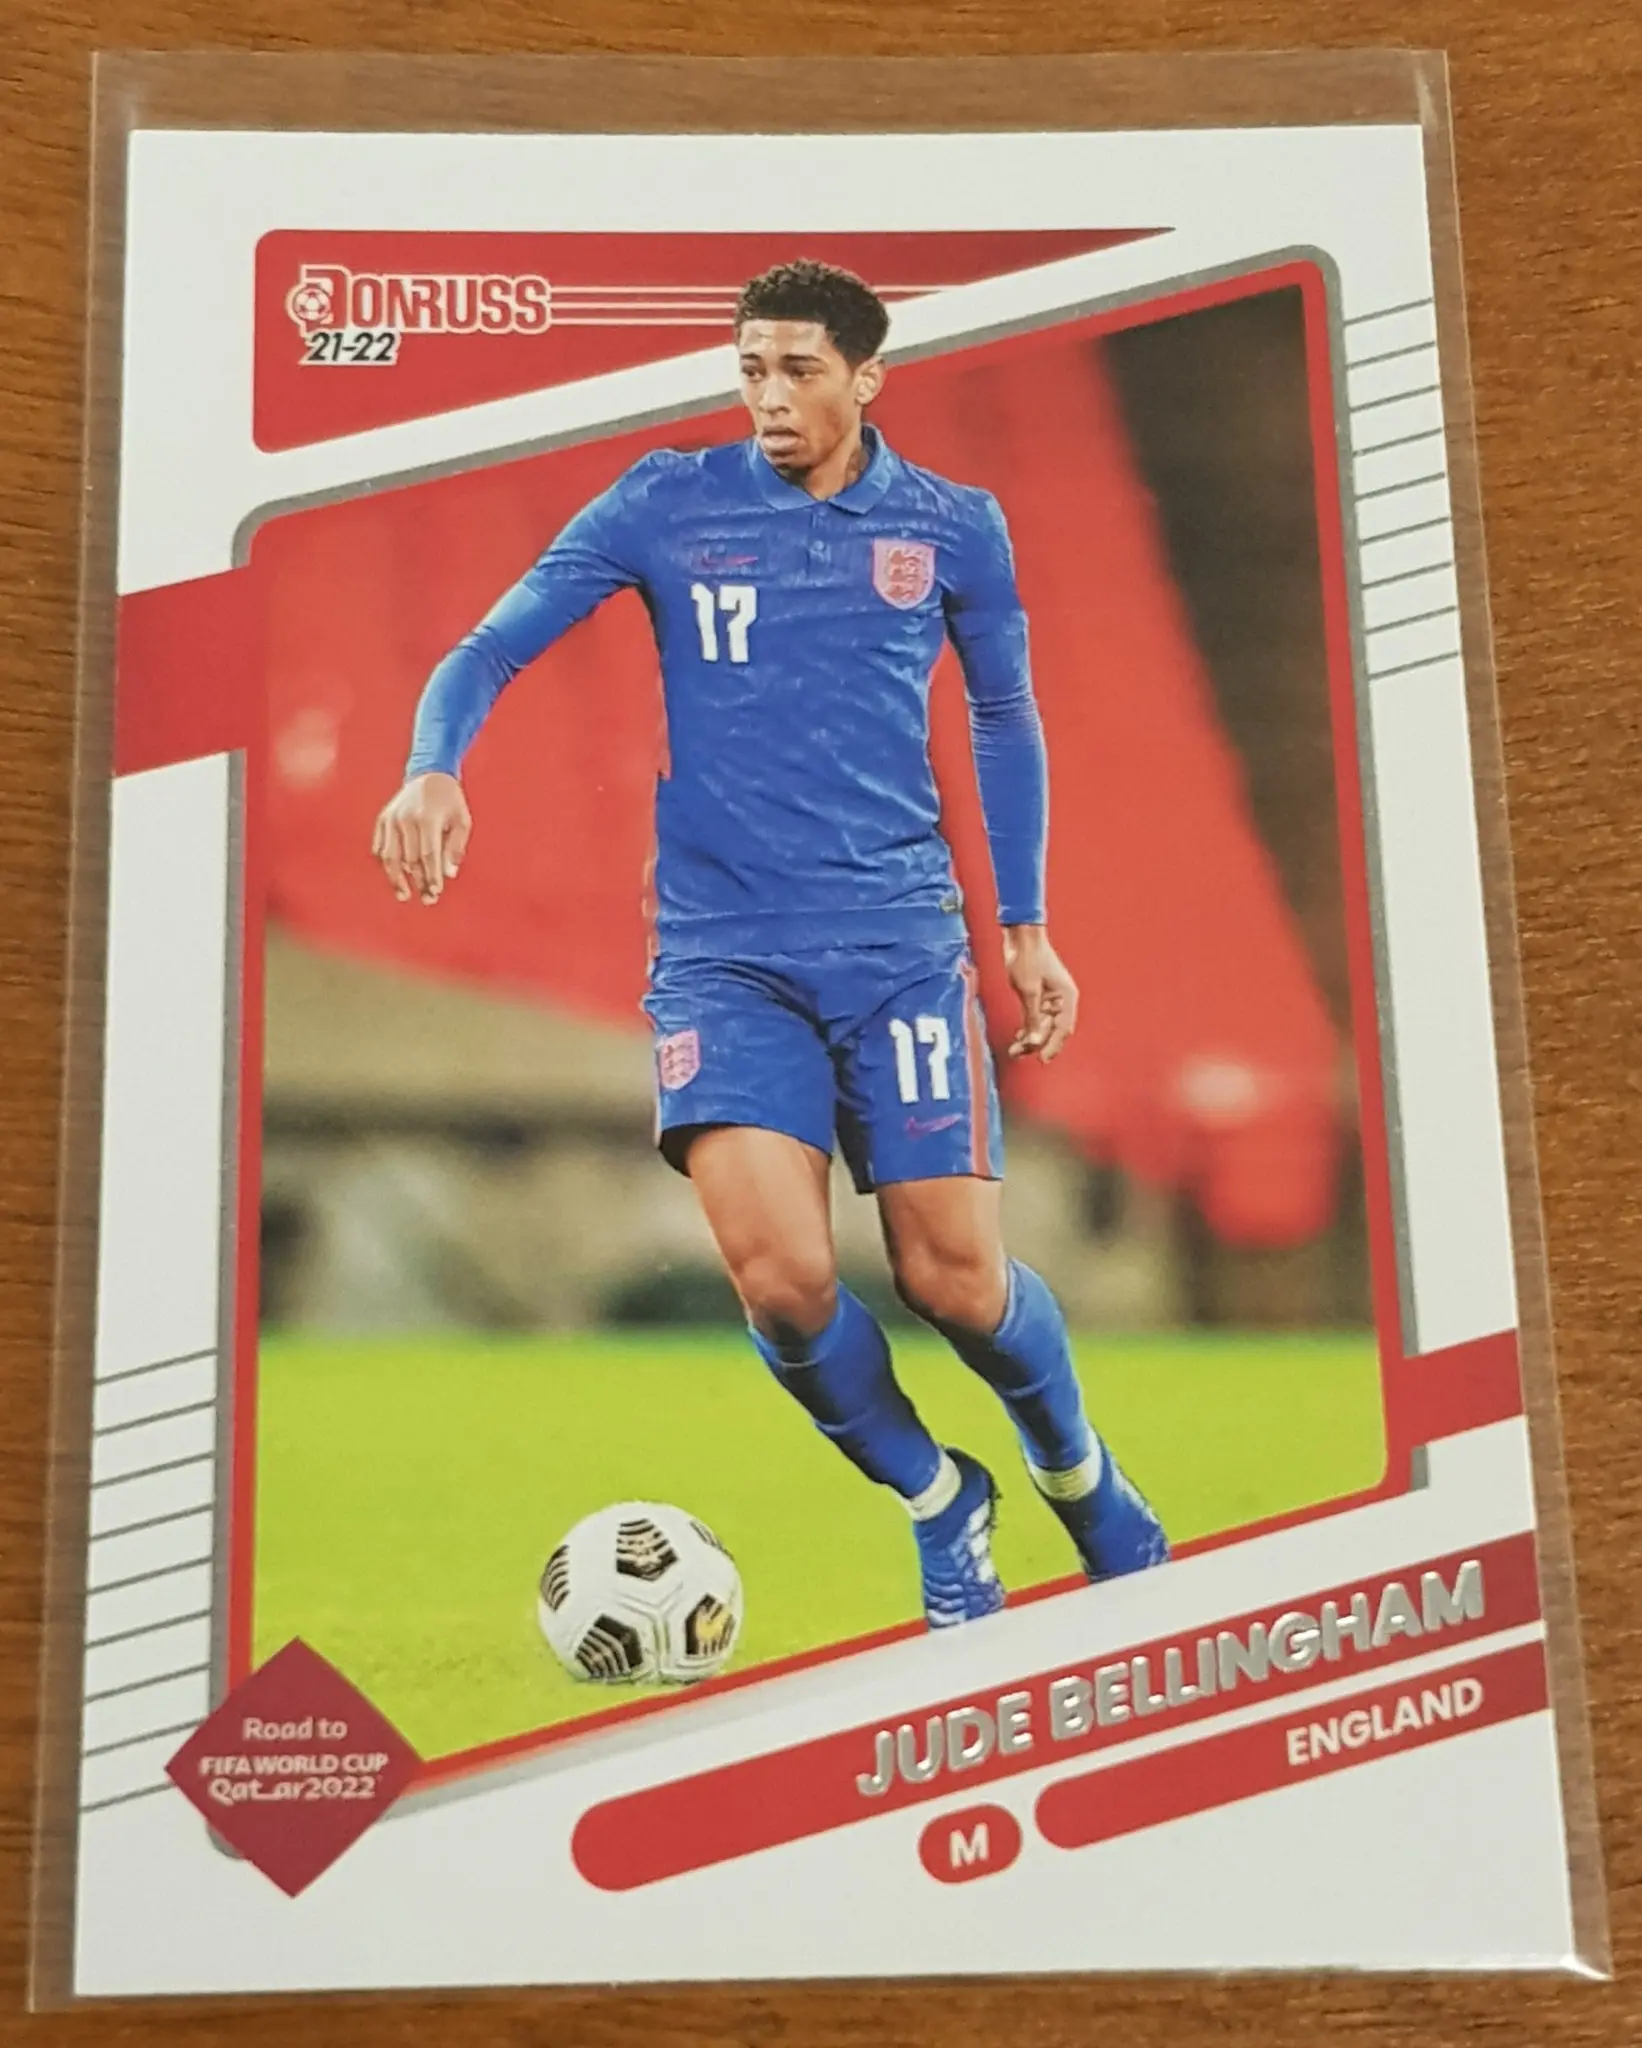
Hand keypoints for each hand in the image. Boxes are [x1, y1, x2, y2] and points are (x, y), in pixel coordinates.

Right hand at [371, 772, 470, 904]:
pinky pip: (381, 847)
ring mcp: (391, 819)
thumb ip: (456, 847)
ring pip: (390, 856)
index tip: (436, 892)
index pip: (428, 855)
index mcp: (427, 818)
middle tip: (428, 899)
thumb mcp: (462, 821)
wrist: (429, 774)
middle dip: (419, 882)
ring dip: (396, 878)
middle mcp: (405, 819)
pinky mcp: (382, 819)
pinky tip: (396, 875)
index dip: (431, 876)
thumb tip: (449, 874)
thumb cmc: (450, 801)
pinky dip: (387, 863)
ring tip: (404, 895)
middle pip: (409, 859)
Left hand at [1002, 925, 1078, 1061]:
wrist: (1021, 936)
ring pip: (1042, 1025)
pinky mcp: (1038, 995)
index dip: (1053, 1045)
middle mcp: (1061, 999)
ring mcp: (1050, 998)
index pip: (1063, 1028)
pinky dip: (1027, 1028)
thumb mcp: (1029, 991)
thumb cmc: (1027, 959)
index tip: (1042, 1059)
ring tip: (1014, 1050)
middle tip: (1018, 1054)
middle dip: (1036, 1043)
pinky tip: (1017, 1038)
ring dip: (1029, 1038)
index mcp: (1066, 997)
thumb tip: (1035, 1041)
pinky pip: (1035, 1017)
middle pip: (1052, 1029)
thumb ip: (1033, 1018)